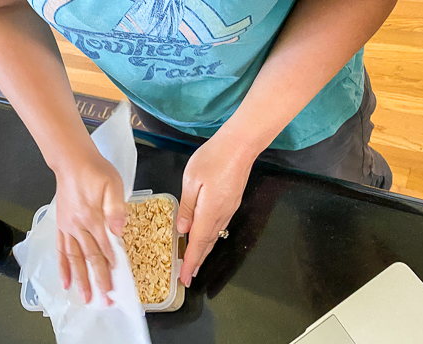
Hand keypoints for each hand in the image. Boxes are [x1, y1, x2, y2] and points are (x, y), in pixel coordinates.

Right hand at [54, 153, 126, 304]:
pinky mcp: (62, 225)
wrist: (72, 160)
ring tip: (84, 298)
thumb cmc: (96, 170)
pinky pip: (61, 250)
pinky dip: (63, 267)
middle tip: (105, 300)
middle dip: (97, 280)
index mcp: (92, 217)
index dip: (110, 266)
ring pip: (74, 258)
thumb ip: (116, 207)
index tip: (117, 284)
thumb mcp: (113, 183)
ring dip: (80, 279)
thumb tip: (118, 230)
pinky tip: (65, 282)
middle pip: (89, 258)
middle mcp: (78, 226)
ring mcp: (68, 227)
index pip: (104, 247)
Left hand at [177, 134, 253, 286]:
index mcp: (209, 212)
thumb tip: (182, 228)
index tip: (185, 278)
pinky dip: (210, 236)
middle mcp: (222, 214)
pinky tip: (204, 236)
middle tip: (188, 276)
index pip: (198, 243)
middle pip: (208, 243)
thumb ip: (187, 206)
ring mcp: (229, 208)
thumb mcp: (192, 180)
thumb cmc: (214, 158)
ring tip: (194, 261)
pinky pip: (219, 225)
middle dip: (197, 261)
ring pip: (214, 235)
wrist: (240, 145)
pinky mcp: (232, 201)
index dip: (190, 262)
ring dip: (203, 250)